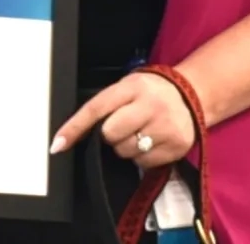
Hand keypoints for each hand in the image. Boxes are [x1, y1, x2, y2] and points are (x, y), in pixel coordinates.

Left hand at [50, 71, 194, 169]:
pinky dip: (142, 156)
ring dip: (125, 146)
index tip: (57, 144)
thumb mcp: (128, 87)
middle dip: (109, 135)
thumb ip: (107, 105)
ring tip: (139, 131)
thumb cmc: (152, 91)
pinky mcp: (176, 146)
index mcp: (132, 87)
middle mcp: (150, 106)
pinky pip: (144, 162)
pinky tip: (152, 141)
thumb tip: (76, 133)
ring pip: (125, 151)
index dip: (74, 128)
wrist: (192, 94)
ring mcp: (165, 127)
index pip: (96, 108)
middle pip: (110, 134)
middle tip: (121, 126)